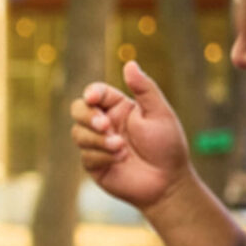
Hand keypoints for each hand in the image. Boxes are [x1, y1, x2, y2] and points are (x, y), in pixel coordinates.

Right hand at [70, 61, 190, 210]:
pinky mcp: (93, 164)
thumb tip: (130, 63)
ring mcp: (96, 144)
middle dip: (87, 116)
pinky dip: (102, 156)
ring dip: (98, 140)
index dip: (91, 94)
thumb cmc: (167, 146)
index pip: (96, 94)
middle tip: (105, 126)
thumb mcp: (159, 113)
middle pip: (78, 110)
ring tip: (121, 148)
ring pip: (78, 133)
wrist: (167, 182)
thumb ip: (144, 88)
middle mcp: (104, 124)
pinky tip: (120, 160)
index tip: (94, 98)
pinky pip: (86, 155)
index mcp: (118, 109)